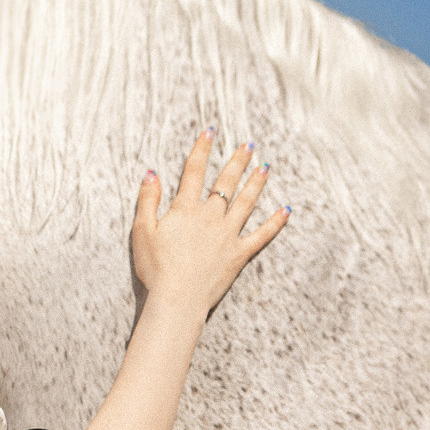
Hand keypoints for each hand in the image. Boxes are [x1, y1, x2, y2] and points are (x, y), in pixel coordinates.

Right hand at [132, 130, 290, 313]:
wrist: (178, 297)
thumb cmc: (156, 267)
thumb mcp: (143, 231)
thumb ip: (148, 200)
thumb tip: (152, 173)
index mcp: (185, 209)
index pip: (194, 172)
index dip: (202, 149)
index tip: (210, 131)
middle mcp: (210, 217)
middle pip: (226, 182)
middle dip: (237, 161)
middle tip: (248, 145)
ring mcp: (228, 234)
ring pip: (246, 202)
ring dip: (257, 183)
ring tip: (265, 167)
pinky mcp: (239, 253)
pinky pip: (262, 235)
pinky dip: (275, 223)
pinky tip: (286, 210)